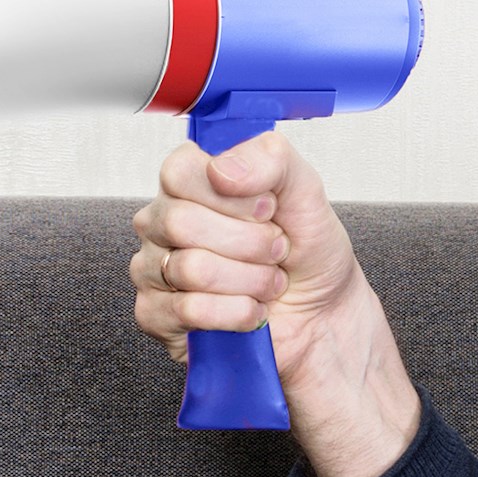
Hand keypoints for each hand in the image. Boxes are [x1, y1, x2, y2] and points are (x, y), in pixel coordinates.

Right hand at [125, 129, 422, 476]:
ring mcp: (153, 270)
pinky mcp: (156, 316)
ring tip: (268, 283)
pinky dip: (235, 314)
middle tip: (274, 250)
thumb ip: (270, 158)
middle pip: (180, 221)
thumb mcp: (305, 190)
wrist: (324, 318)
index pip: (180, 171)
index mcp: (190, 183)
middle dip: (248, 243)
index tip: (267, 208)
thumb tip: (222, 169)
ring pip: (190, 268)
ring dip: (249, 281)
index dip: (232, 195)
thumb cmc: (308, 254)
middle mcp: (163, 222)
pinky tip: (251, 312)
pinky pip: (187, 310)